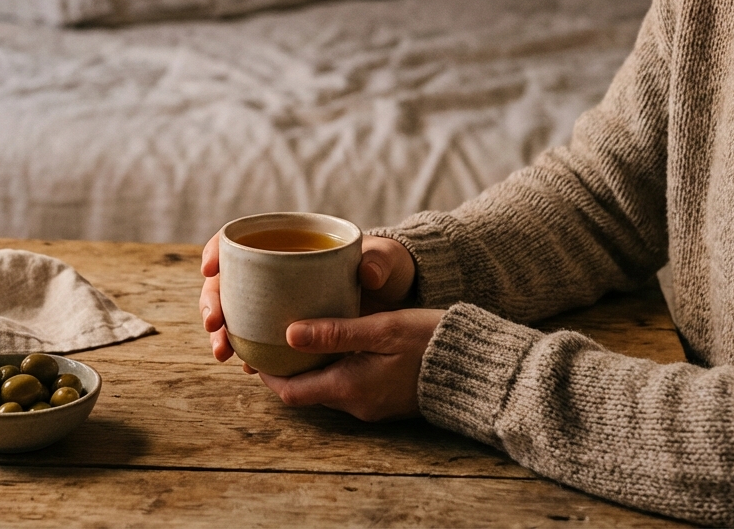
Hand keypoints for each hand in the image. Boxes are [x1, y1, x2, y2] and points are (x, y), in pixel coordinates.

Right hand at [198, 232, 415, 366]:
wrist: (396, 299)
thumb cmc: (387, 268)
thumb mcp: (387, 260)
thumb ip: (380, 261)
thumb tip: (367, 274)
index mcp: (290, 242)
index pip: (241, 239)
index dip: (217, 250)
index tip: (211, 268)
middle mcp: (275, 272)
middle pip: (228, 281)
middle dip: (213, 302)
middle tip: (214, 324)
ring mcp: (277, 301)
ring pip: (235, 312)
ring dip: (222, 333)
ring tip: (224, 353)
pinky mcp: (287, 328)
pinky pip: (256, 338)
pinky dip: (247, 352)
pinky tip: (247, 367)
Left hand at [260, 309, 446, 420]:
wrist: (477, 367)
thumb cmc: (430, 341)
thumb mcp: (381, 328)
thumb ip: (335, 331)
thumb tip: (288, 333)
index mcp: (349, 387)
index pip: (290, 392)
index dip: (268, 373)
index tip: (256, 347)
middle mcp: (356, 404)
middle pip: (305, 391)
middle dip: (287, 366)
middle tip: (272, 333)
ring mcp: (372, 405)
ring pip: (326, 387)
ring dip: (311, 365)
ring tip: (301, 331)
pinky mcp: (385, 400)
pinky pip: (348, 386)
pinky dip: (334, 367)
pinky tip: (336, 340)